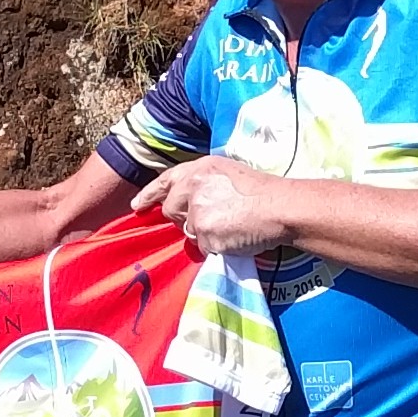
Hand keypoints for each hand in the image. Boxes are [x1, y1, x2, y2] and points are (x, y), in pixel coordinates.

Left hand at [133, 156, 294, 258]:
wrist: (280, 207)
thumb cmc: (261, 191)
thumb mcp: (227, 173)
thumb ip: (203, 183)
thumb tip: (188, 203)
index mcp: (198, 169)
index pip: (164, 181)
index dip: (149, 195)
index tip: (137, 206)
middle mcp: (192, 187)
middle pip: (170, 210)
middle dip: (185, 218)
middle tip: (212, 218)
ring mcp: (196, 211)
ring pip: (188, 231)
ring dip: (204, 233)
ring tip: (230, 225)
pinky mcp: (204, 233)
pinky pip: (203, 247)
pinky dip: (217, 246)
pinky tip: (234, 236)